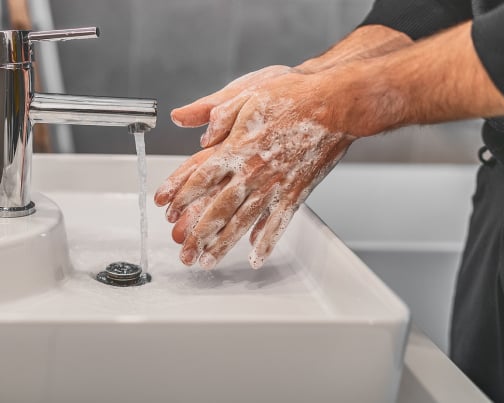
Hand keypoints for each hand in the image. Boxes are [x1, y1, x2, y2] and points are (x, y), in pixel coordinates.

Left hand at [156, 69, 390, 268]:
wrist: (336, 103)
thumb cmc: (293, 94)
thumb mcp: (247, 92)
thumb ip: (218, 114)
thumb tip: (198, 133)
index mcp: (238, 146)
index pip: (201, 176)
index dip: (181, 195)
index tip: (167, 210)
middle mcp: (254, 170)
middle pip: (219, 208)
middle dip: (198, 234)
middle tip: (184, 253)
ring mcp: (275, 184)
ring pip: (244, 221)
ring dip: (224, 244)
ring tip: (208, 262)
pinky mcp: (296, 191)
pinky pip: (279, 222)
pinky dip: (267, 241)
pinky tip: (256, 256)